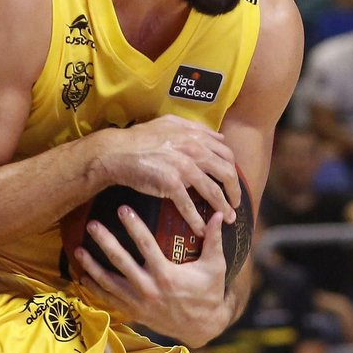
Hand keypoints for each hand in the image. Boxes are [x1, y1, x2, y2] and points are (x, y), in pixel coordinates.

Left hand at [76, 207, 230, 344]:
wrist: (202, 327)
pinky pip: (110, 299)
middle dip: (104, 241)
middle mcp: (149, 288)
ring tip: (78, 249)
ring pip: (109, 282)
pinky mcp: (134, 313)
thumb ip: (215, 240)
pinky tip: (84, 277)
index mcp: (166, 274)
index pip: (145, 244)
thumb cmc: (208, 294)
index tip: (122, 209)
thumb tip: (220, 214)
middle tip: (92, 225)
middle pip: (120, 261)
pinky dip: (95, 289)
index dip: (133, 225)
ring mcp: (139, 302)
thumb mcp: (215, 267)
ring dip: (92, 265)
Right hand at [91, 115, 240, 233]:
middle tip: (236, 204)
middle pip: (226, 173)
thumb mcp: (169, 123)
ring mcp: (183, 167)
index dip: (233, 170)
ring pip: (212, 191)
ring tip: (228, 219)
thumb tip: (219, 137)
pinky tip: (202, 230)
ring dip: (223, 208)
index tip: (233, 182)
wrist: (117, 152)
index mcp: (195, 136)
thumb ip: (195, 128)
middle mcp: (194, 150)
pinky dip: (197, 220)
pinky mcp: (171, 184)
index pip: (226, 154)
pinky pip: (189, 206)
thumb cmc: (139, 138)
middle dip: (234, 192)